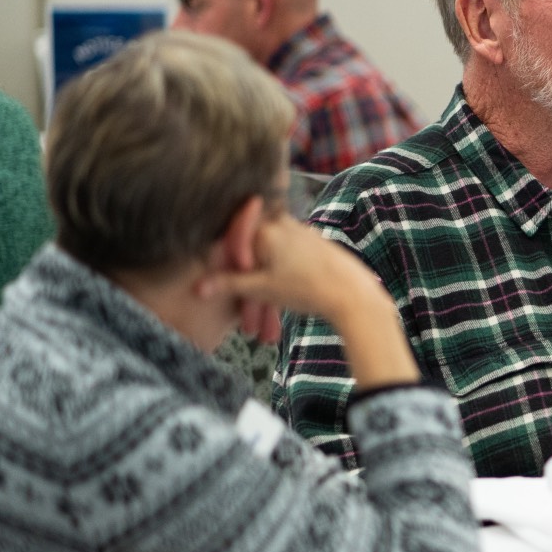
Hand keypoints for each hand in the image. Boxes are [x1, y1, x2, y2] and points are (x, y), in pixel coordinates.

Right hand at [207, 213, 417, 387]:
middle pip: (254, 256)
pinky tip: (289, 302)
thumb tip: (197, 288)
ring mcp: (303, 232)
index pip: (233, 244)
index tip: (228, 292)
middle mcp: (284, 224)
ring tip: (269, 328)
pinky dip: (284, 281)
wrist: (354, 295)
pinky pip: (291, 260)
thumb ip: (228, 285)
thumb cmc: (307, 289)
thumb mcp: (261, 290)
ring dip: (268, 293)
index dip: (228, 271)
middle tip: (250, 325)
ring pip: (273, 262)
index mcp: (266, 228)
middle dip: (251, 291)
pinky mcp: (317, 244)